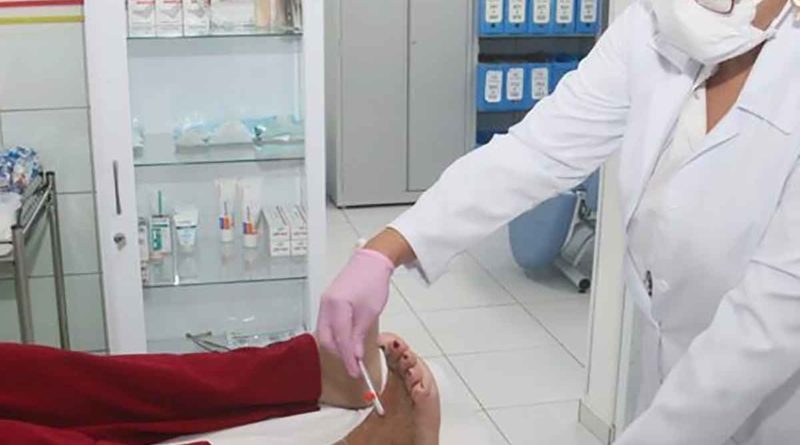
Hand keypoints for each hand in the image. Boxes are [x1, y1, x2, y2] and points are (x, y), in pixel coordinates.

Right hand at [317, 248, 394, 376]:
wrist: (371, 261)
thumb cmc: (373, 282)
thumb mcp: (370, 312)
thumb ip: (359, 335)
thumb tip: (354, 355)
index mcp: (337, 306)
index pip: (340, 340)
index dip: (348, 359)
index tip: (356, 373)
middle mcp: (326, 305)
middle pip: (326, 339)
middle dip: (339, 355)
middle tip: (355, 366)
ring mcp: (325, 303)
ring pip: (325, 333)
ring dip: (337, 346)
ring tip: (352, 355)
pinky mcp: (328, 303)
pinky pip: (328, 324)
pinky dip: (336, 336)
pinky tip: (347, 340)